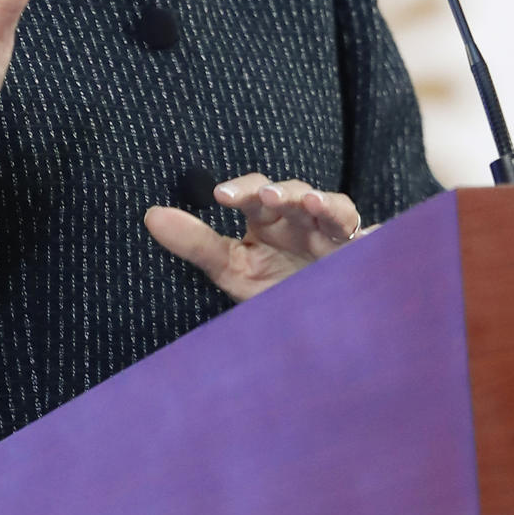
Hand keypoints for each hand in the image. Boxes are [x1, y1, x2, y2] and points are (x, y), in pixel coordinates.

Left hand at [143, 174, 361, 302]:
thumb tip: (150, 215)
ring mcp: (331, 233)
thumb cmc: (275, 287)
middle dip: (278, 192)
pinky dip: (359, 225)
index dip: (240, 190)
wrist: (321, 324)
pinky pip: (362, 232)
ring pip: (328, 205)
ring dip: (319, 201)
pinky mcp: (361, 251)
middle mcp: (300, 219)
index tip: (219, 197)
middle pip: (290, 193)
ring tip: (307, 201)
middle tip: (264, 196)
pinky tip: (352, 225)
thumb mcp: (233, 270)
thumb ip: (195, 244)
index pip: (253, 194)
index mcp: (268, 220)